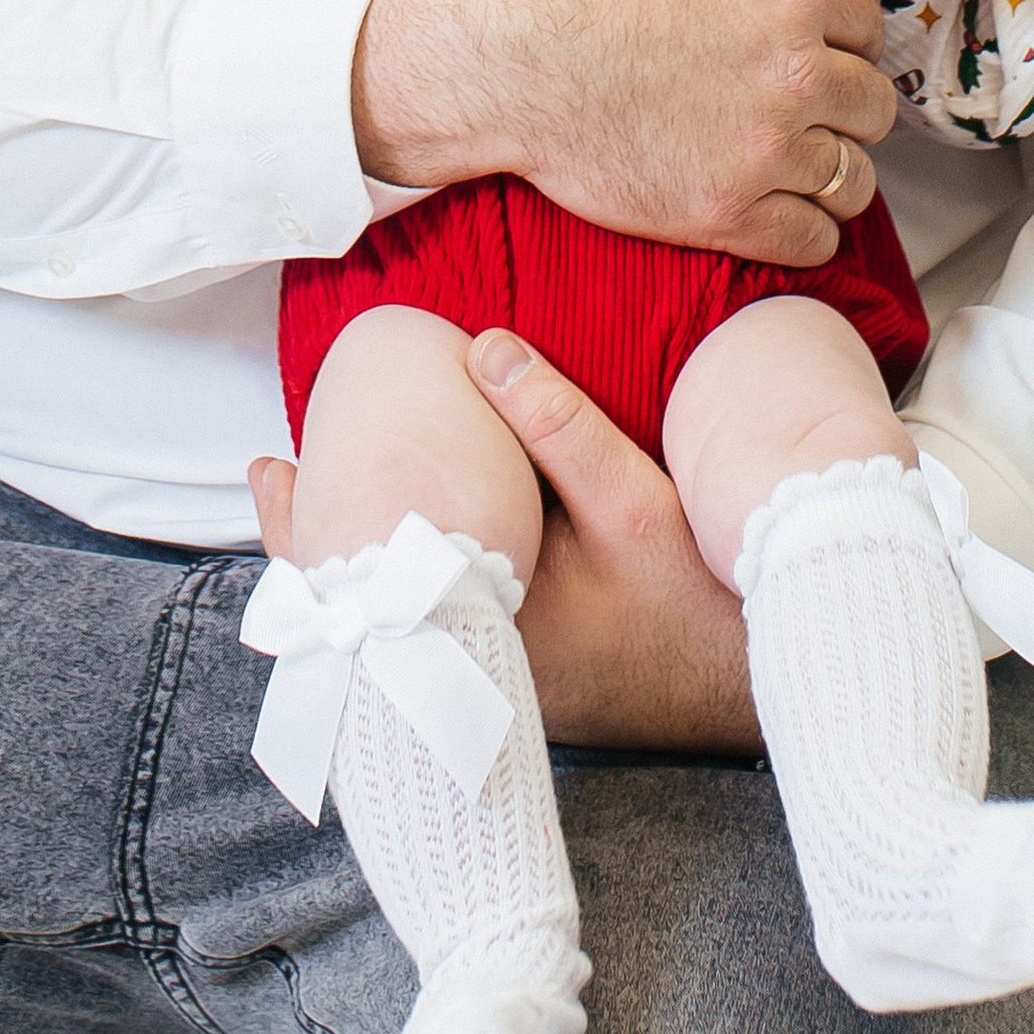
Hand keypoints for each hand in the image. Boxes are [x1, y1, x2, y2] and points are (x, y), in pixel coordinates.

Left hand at [245, 332, 759, 754]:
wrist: (764, 682)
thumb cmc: (697, 597)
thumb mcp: (632, 500)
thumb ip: (557, 424)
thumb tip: (483, 344)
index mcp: (483, 632)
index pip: (365, 578)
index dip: (309, 522)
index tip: (274, 465)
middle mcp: (475, 673)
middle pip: (363, 607)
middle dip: (318, 537)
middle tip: (269, 474)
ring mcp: (496, 689)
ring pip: (397, 623)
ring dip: (358, 560)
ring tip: (309, 499)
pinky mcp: (522, 688)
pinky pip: (437, 634)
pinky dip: (405, 586)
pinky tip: (403, 543)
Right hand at [348, 0, 889, 265]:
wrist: (503, 52)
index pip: (868, 22)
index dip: (842, 27)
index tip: (817, 38)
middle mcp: (795, 76)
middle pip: (874, 104)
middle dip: (847, 96)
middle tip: (808, 96)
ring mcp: (762, 152)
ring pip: (854, 178)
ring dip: (836, 163)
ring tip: (801, 155)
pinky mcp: (724, 214)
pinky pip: (813, 240)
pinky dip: (810, 226)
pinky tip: (781, 204)